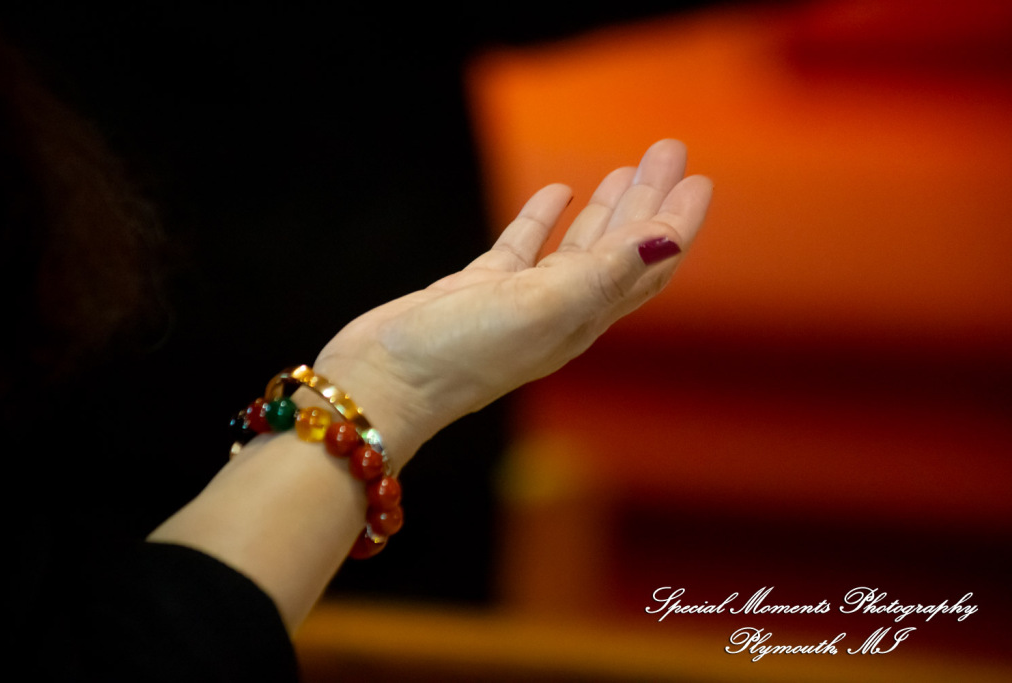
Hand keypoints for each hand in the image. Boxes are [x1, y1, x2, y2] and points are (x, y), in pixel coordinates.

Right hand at [313, 139, 711, 465]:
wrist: (386, 382)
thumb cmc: (463, 352)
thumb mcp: (542, 308)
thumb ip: (605, 273)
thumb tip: (667, 241)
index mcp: (586, 314)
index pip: (648, 262)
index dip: (676, 221)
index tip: (698, 178)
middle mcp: (563, 308)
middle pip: (620, 246)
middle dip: (646, 199)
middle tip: (666, 151)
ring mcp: (522, 299)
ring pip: (579, 245)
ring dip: (605, 207)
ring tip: (624, 167)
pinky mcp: (482, 290)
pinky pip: (525, 246)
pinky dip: (544, 217)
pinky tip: (557, 192)